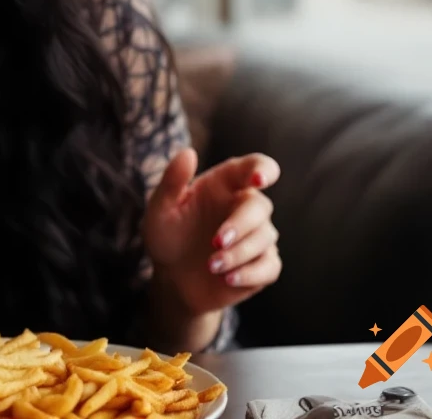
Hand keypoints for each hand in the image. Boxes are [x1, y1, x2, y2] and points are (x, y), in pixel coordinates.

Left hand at [143, 148, 280, 315]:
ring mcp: (256, 236)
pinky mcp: (262, 265)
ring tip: (211, 265)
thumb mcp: (160, 209)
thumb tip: (188, 152)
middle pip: (260, 206)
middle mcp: (244, 206)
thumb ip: (172, 181)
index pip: (254, 166)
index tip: (259, 180)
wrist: (170, 278)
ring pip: (265, 238)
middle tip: (215, 242)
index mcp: (225, 184)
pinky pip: (270, 266)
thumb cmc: (166, 236)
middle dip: (240, 224)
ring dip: (238, 253)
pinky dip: (251, 273)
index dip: (262, 169)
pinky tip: (228, 278)